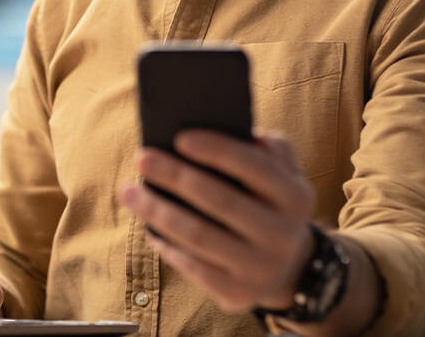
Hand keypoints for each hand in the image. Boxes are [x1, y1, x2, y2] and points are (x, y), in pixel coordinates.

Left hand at [119, 129, 314, 313]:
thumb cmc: (269, 203)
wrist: (288, 267)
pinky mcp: (239, 294)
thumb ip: (268, 147)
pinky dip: (168, 245)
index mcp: (296, 197)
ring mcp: (261, 268)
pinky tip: (148, 227)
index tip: (180, 138)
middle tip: (142, 159)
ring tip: (128, 192)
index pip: (255, 167)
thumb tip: (233, 129)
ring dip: (158, 212)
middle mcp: (283, 235)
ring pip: (200, 237)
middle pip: (221, 201)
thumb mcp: (283, 174)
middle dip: (176, 177)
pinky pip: (194, 268)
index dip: (217, 150)